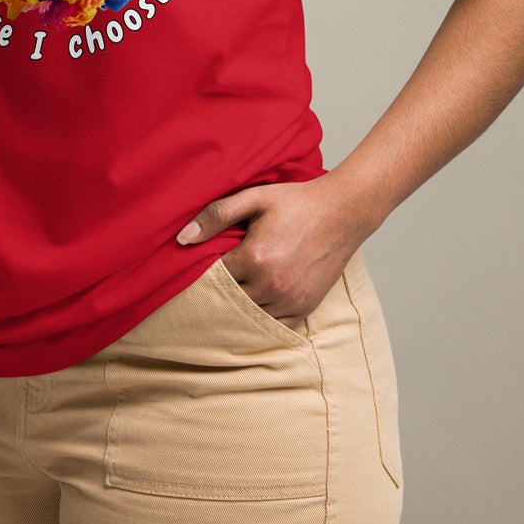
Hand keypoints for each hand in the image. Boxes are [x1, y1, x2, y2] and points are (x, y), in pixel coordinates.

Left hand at [176, 175, 375, 326]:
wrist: (341, 212)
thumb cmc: (295, 202)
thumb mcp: (253, 198)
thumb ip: (215, 216)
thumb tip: (182, 238)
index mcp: (255, 257)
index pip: (213, 276)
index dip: (201, 272)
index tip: (194, 266)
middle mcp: (272, 284)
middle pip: (228, 299)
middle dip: (216, 291)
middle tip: (205, 284)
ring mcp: (291, 300)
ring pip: (249, 315)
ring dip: (237, 306)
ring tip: (228, 292)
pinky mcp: (305, 308)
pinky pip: (274, 326)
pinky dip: (260, 318)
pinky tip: (251, 305)